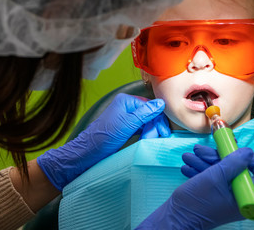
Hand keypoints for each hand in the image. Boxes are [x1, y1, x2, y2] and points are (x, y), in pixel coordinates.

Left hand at [37, 93, 169, 190]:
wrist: (90, 152)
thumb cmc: (106, 137)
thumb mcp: (128, 124)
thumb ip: (145, 113)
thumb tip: (161, 103)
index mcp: (126, 101)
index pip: (150, 106)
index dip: (158, 119)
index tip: (163, 132)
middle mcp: (126, 107)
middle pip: (149, 114)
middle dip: (154, 126)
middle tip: (158, 138)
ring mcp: (126, 118)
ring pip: (146, 122)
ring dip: (150, 132)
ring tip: (150, 141)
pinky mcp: (126, 128)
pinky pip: (141, 128)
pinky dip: (145, 134)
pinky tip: (147, 140)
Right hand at [136, 147, 253, 229]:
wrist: (176, 217)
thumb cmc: (197, 200)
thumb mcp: (215, 176)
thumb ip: (234, 162)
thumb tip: (248, 152)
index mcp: (247, 197)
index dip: (252, 159)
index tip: (236, 149)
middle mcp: (239, 197)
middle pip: (236, 170)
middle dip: (216, 157)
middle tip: (199, 150)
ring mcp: (226, 197)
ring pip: (221, 173)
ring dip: (203, 162)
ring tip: (188, 156)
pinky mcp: (214, 196)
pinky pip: (213, 179)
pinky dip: (201, 171)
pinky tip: (188, 166)